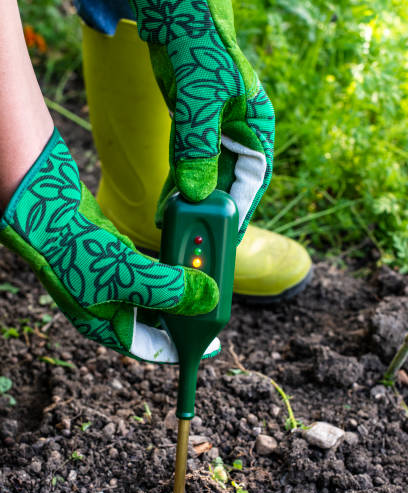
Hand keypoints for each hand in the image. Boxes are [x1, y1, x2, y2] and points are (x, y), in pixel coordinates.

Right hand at [0, 129, 219, 362]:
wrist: (42, 210)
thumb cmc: (73, 251)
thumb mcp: (126, 276)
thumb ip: (168, 289)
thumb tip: (209, 297)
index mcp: (107, 327)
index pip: (153, 348)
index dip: (182, 348)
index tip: (208, 345)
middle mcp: (110, 308)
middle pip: (158, 320)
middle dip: (186, 313)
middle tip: (212, 304)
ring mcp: (111, 283)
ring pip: (155, 293)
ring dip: (179, 287)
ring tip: (204, 281)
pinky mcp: (114, 259)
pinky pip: (149, 269)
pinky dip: (166, 266)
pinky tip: (182, 258)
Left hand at [128, 0, 274, 242]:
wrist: (176, 19)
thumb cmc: (197, 49)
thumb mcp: (198, 100)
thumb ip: (198, 146)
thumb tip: (196, 192)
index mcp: (256, 128)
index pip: (253, 178)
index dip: (242, 208)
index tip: (228, 234)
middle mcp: (240, 137)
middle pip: (230, 184)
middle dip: (212, 212)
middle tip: (197, 240)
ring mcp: (217, 137)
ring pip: (207, 180)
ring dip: (192, 204)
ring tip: (175, 228)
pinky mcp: (195, 136)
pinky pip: (188, 169)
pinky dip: (178, 187)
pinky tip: (166, 206)